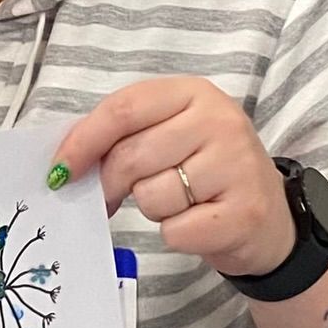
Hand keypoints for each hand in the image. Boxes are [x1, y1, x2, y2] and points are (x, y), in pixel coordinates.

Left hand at [50, 78, 296, 280]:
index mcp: (194, 93)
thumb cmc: (206, 174)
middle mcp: (220, 121)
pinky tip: (199, 223)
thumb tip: (64, 163)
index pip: (123, 109)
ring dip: (152, 210)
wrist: (268, 217)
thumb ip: (123, 138)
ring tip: (181, 203)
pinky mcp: (244, 211)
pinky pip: (175, 230)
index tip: (58, 171)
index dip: (82, 142)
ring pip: (152, 196)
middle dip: (110, 185)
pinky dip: (176, 234)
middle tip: (114, 198)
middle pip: (131, 156)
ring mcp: (236, 164)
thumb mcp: (170, 137)